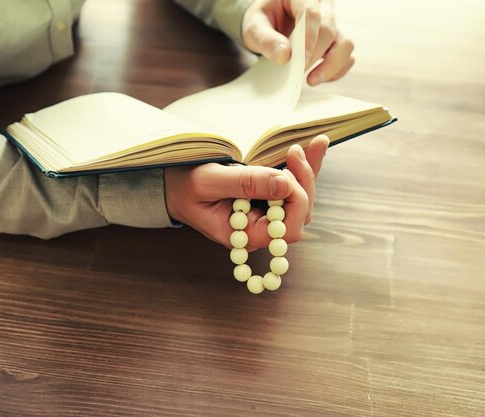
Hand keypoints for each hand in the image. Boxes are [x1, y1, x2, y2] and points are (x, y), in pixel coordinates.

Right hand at [164, 135, 328, 249]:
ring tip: (313, 143)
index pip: (287, 229)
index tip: (286, 171)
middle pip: (300, 214)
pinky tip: (314, 146)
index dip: (295, 202)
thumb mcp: (209, 181)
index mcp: (244, 234)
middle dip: (305, 181)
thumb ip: (246, 183)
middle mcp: (258, 228)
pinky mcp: (264, 198)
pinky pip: (291, 188)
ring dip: (307, 172)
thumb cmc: (182, 186)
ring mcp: (263, 214)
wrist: (170, 184)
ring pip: (299, 200)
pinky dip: (302, 168)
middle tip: (295, 150)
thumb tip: (285, 183)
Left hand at [241, 0, 354, 85]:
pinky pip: (346, 56)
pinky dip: (335, 71)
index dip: (309, 39)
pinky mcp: (336, 40)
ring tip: (311, 80)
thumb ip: (265, 39)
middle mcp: (323, 6)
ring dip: (332, 65)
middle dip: (314, 55)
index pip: (312, 14)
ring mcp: (332, 24)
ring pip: (345, 43)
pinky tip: (317, 78)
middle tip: (297, 72)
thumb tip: (284, 55)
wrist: (267, 24)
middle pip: (328, 30)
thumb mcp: (254, 27)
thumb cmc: (262, 21)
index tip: (301, 62)